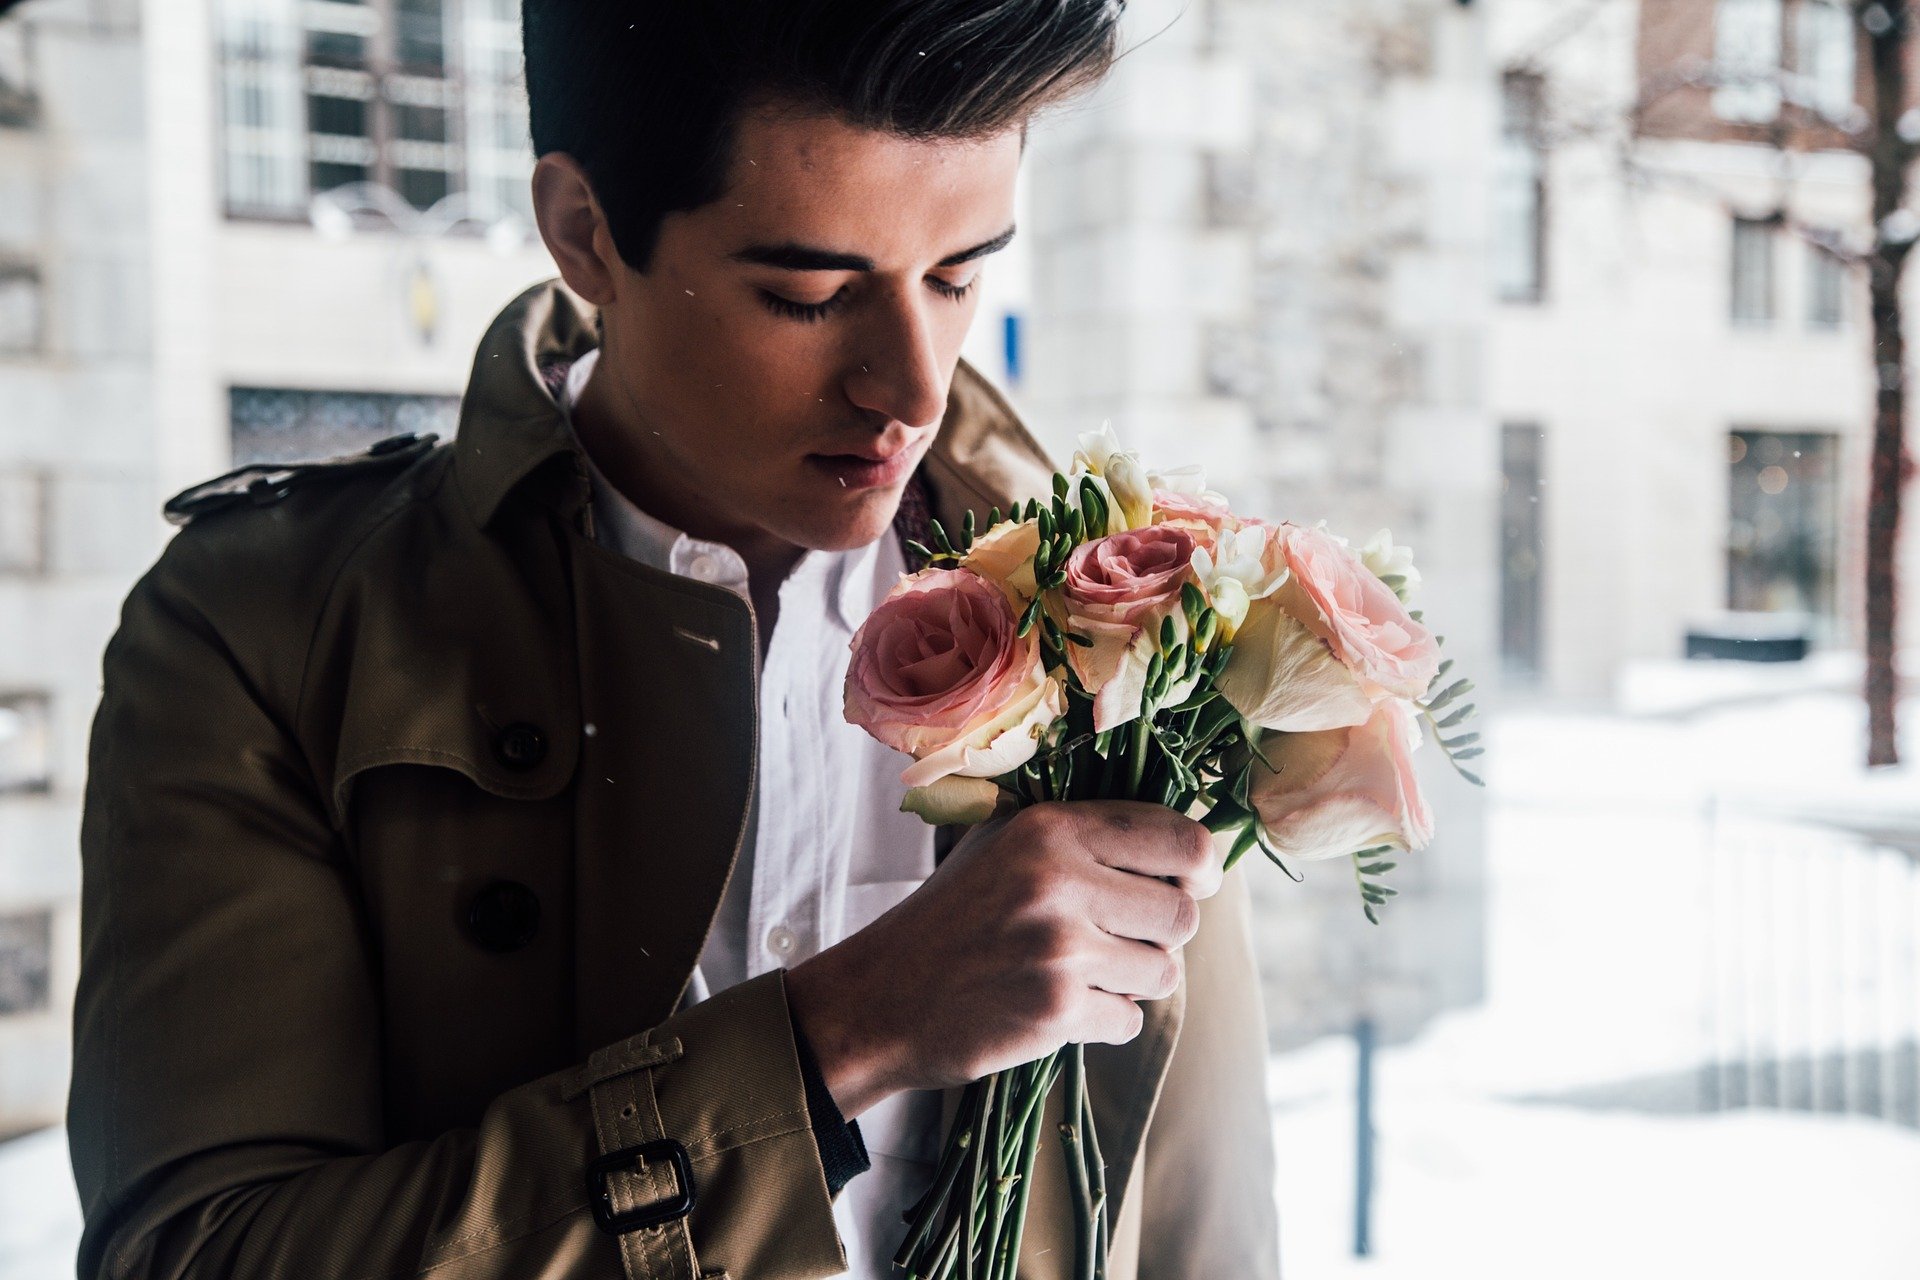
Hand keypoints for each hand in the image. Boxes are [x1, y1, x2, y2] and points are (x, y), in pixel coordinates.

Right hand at [784, 800, 1220, 1119]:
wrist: (881, 997)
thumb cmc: (953, 915)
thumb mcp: (1004, 845)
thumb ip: (1086, 836)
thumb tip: (1189, 849)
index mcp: (1052, 828)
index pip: (1181, 839)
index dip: (1201, 868)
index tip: (1191, 884)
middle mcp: (1060, 882)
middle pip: (1182, 914)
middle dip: (1162, 934)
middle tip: (1121, 938)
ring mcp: (1060, 950)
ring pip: (1163, 972)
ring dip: (1135, 981)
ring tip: (1083, 972)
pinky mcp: (1057, 1011)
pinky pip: (1129, 1020)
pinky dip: (1104, 1020)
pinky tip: (1058, 1006)